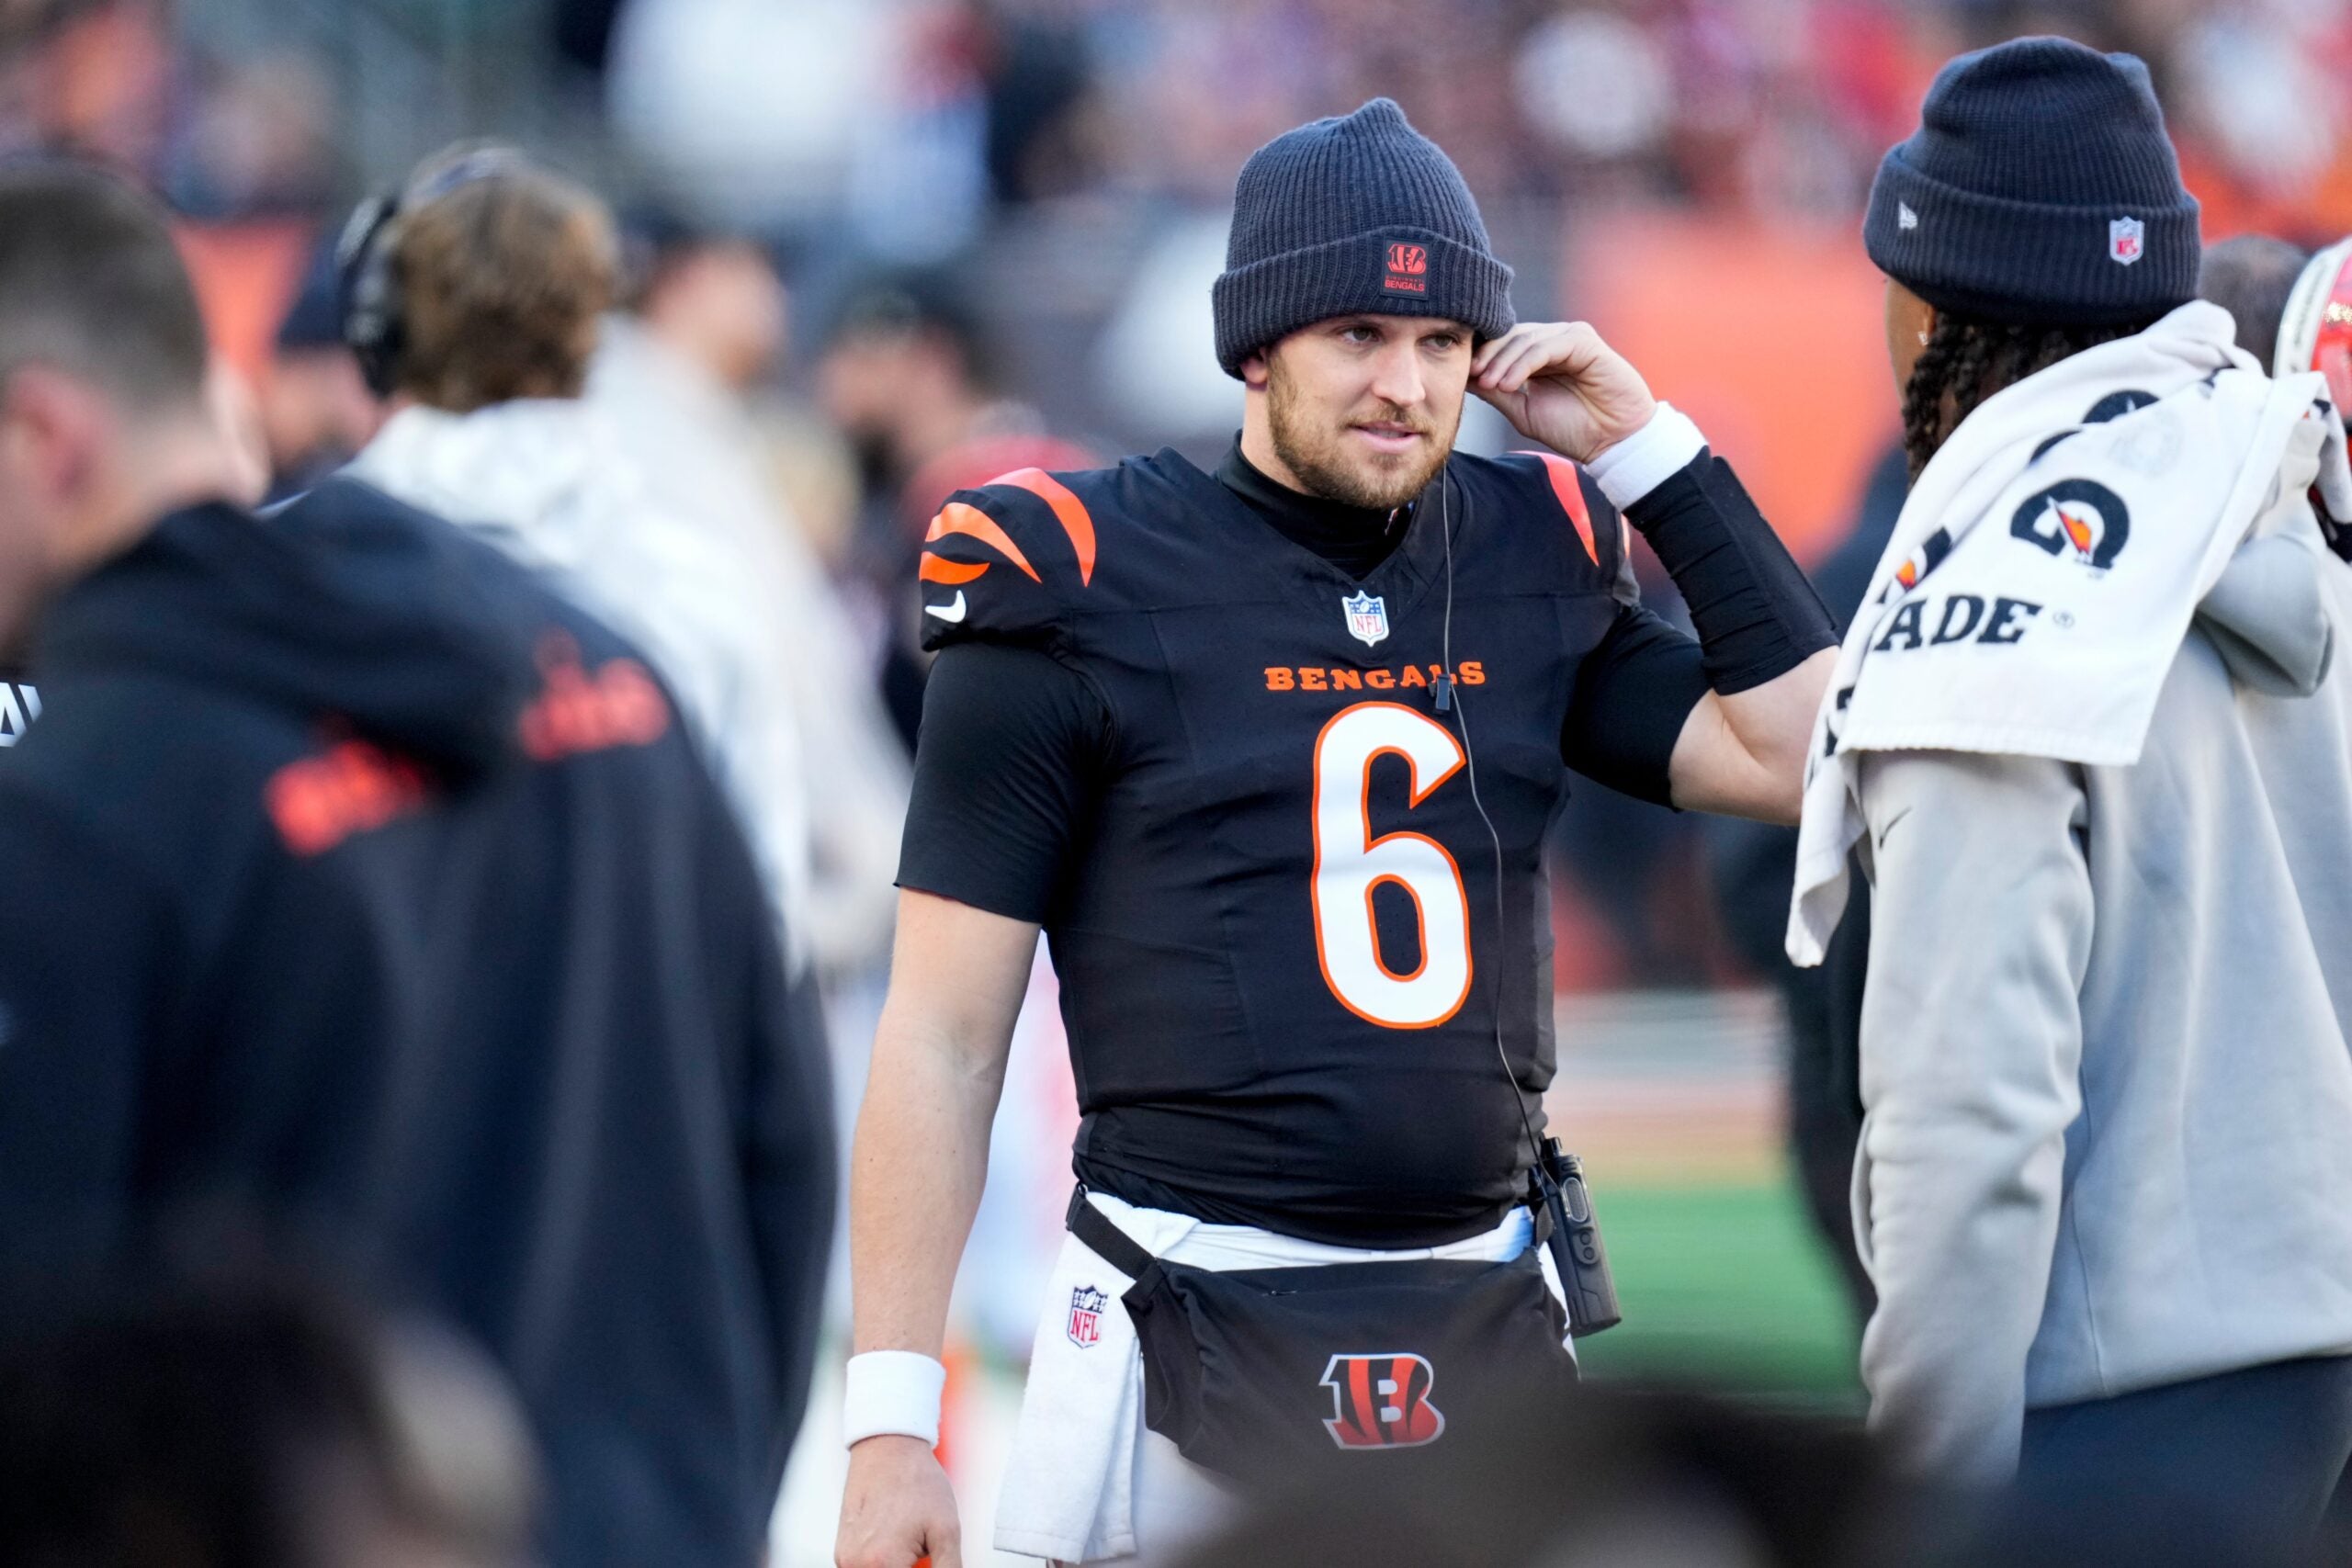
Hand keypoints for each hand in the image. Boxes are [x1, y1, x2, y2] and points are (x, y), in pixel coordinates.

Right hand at [836, 1436, 960, 1567]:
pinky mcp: (841, 1551)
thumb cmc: (917, 1481)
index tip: (929, 1561)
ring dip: (896, 1567)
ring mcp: (844, 1559)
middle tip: (921, 1552)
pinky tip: (897, 1541)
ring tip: (910, 1543)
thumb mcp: (946, 1530)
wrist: (888, 1448)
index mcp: (882, 1564)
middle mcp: (855, 1565)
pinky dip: (881, 1564)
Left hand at [1470, 321, 1657, 463]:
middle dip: (1487, 355)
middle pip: (1510, 335)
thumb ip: (1496, 391)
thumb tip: (1462, 377)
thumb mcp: (1522, 411)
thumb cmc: (1573, 429)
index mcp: (1539, 355)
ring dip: (1502, 362)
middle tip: (1469, 375)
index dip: (1480, 355)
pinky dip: (1523, 364)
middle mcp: (1554, 340)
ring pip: (1525, 339)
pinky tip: (1509, 384)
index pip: (1502, 342)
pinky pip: (1546, 346)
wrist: (1613, 442)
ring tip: (1489, 384)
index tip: (1459, 374)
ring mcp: (1570, 337)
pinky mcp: (1584, 341)